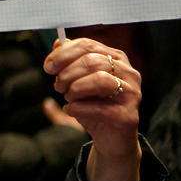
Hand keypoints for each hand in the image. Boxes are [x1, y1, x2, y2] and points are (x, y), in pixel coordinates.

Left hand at [44, 38, 141, 180]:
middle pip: (91, 61)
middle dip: (67, 74)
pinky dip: (77, 108)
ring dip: (74, 89)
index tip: (48, 66)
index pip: (87, 44)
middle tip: (58, 86)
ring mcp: (132, 94)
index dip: (63, 54)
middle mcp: (129, 72)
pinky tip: (72, 110)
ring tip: (68, 97)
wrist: (110, 138)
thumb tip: (58, 41)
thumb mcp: (77, 80)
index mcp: (116, 58)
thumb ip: (69, 60)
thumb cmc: (93, 105)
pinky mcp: (128, 116)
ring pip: (99, 80)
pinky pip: (98, 108)